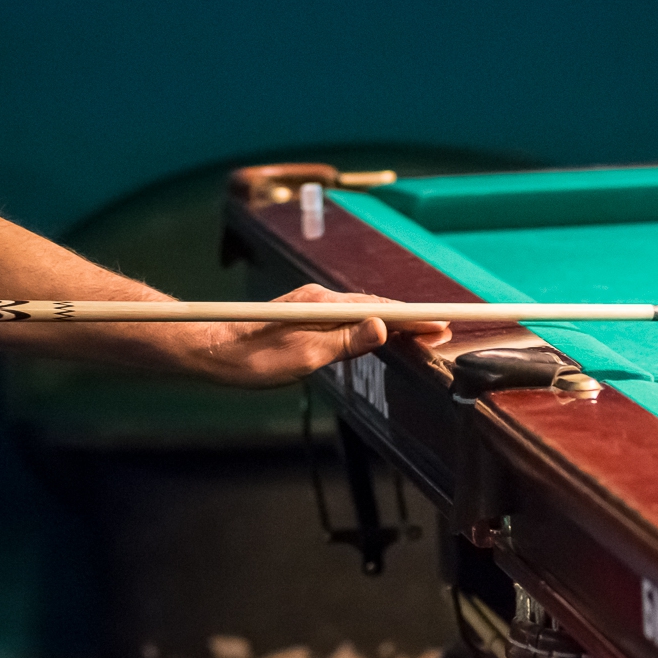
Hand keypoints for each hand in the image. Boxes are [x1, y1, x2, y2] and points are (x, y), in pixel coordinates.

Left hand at [161, 284, 450, 387]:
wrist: (213, 350)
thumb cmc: (252, 358)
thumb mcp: (303, 357)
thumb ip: (345, 343)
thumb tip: (383, 328)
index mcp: (323, 304)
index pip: (380, 308)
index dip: (414, 316)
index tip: (444, 321)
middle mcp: (320, 299)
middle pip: (375, 307)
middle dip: (410, 318)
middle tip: (443, 329)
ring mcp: (312, 306)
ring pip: (363, 312)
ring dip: (393, 321)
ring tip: (422, 331)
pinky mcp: (306, 316)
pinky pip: (349, 317)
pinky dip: (372, 324)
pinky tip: (380, 332)